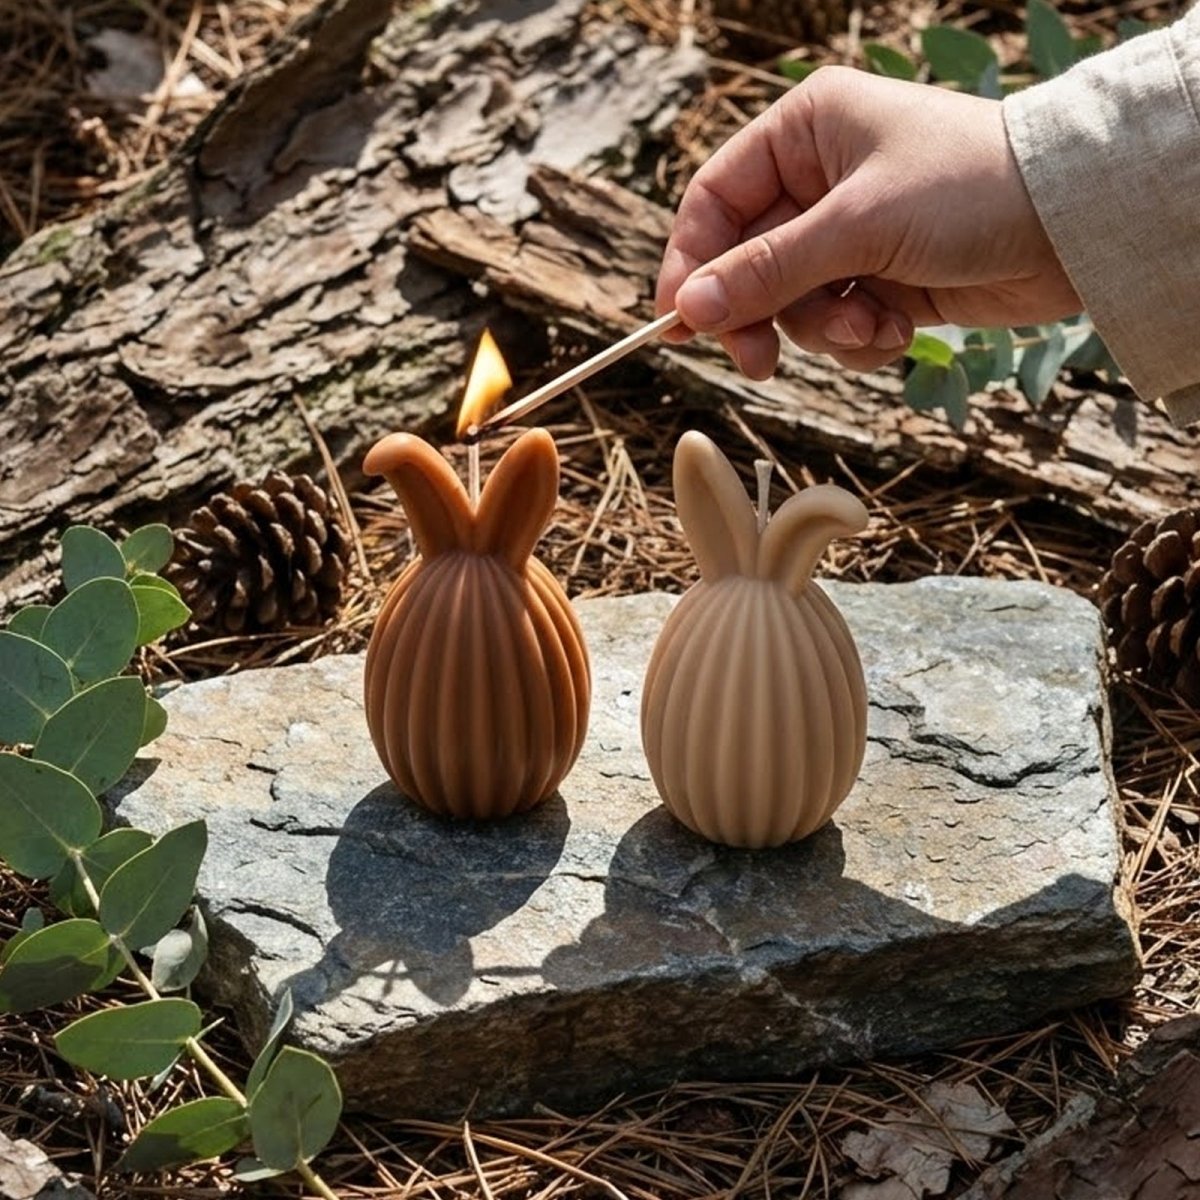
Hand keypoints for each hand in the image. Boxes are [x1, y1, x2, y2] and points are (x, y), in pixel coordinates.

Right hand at [656, 67, 1081, 377]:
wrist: (1073, 226)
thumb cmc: (969, 189)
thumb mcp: (856, 227)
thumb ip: (766, 271)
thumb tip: (686, 309)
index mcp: (805, 130)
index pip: (715, 200)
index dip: (689, 263)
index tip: (678, 323)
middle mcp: (820, 177)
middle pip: (746, 261)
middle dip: (759, 314)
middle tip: (757, 363)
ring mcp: (850, 232)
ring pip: (791, 302)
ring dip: (824, 329)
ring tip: (873, 327)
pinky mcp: (880, 278)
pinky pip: (835, 323)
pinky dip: (860, 337)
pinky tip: (899, 330)